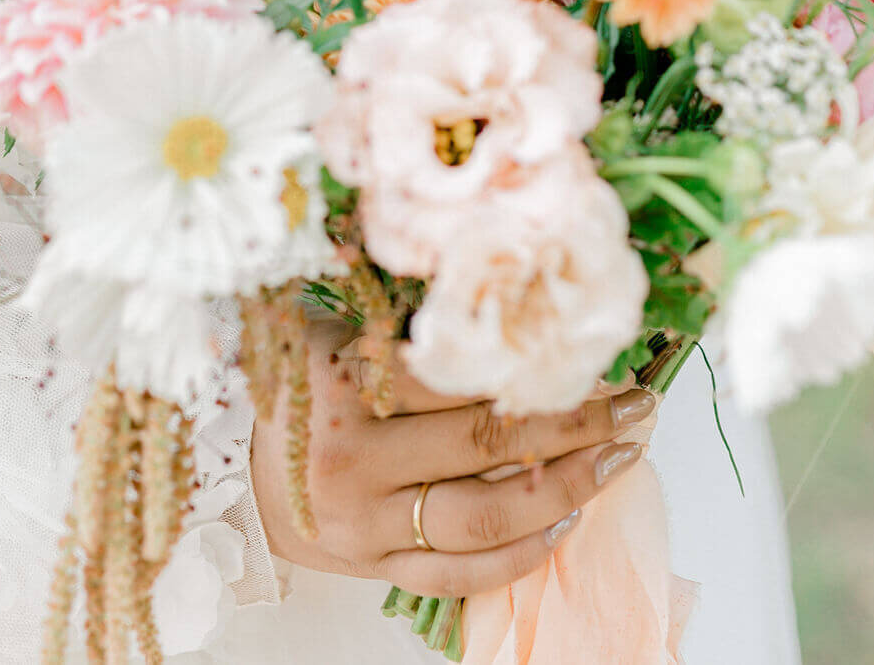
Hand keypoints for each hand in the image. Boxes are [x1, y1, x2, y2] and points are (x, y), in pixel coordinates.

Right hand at [251, 316, 649, 597]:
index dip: (538, 364)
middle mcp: (353, 458)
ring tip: (620, 459)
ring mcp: (364, 523)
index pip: (462, 376)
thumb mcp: (341, 330)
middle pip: (488, 443)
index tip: (595, 351)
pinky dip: (521, 553)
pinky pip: (459, 573)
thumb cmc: (303, 384)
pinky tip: (568, 520)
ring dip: (568, 487)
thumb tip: (511, 299)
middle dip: (576, 422)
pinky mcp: (372, 567)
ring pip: (486, 517)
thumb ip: (411, 322)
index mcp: (345, 383)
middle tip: (636, 404)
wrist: (237, 465)